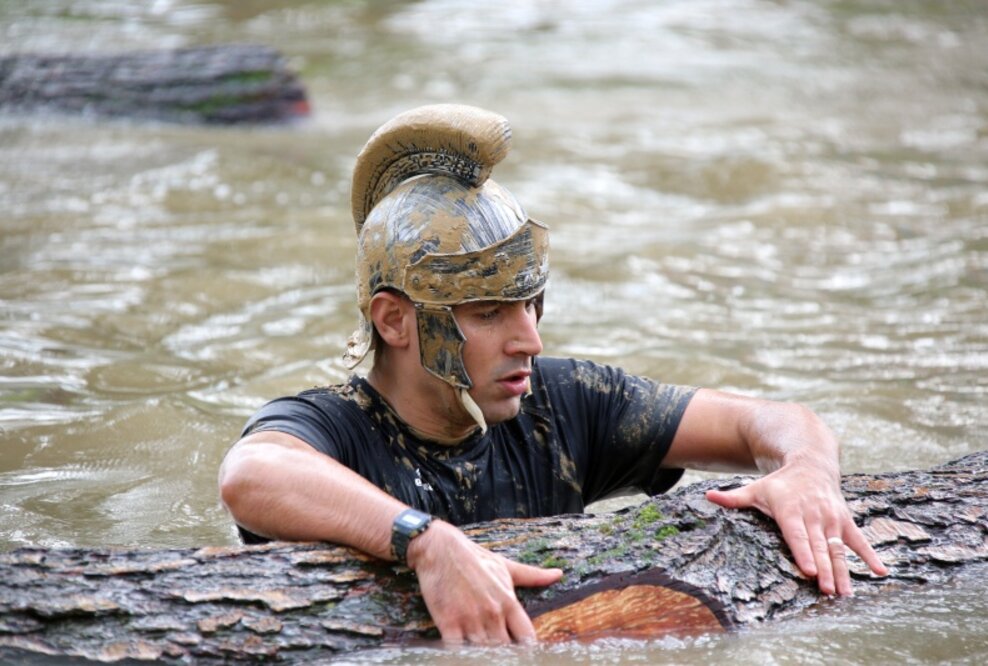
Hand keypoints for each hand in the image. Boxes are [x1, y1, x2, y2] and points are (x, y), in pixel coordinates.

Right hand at [406, 520, 561, 643]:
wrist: (439, 548)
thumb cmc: (474, 557)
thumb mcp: (505, 565)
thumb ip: (532, 576)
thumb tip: (559, 574)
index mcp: (508, 601)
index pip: (527, 638)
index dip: (528, 650)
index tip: (526, 654)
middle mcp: (493, 613)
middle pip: (505, 649)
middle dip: (505, 655)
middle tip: (502, 654)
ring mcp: (470, 619)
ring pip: (484, 652)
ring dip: (485, 655)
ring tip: (485, 654)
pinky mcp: (448, 623)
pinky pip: (458, 650)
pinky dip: (462, 654)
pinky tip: (464, 653)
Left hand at [705, 461, 887, 595]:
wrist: (811, 463)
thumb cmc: (779, 483)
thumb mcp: (756, 487)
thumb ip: (734, 497)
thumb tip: (708, 496)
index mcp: (791, 509)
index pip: (797, 535)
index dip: (804, 552)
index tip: (810, 571)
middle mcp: (814, 514)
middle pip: (819, 546)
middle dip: (825, 569)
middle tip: (827, 592)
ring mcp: (832, 518)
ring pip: (839, 548)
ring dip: (844, 571)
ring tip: (846, 594)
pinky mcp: (846, 520)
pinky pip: (859, 540)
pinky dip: (870, 555)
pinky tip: (881, 573)